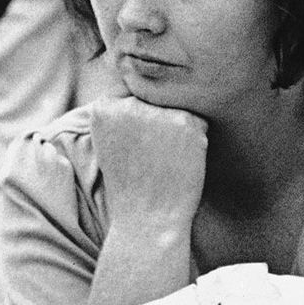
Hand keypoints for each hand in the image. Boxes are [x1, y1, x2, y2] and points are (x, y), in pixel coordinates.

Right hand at [89, 95, 208, 227]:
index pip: (133, 95)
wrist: (149, 219)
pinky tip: (181, 162)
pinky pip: (199, 122)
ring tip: (165, 161)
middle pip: (156, 100)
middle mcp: (129, 104)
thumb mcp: (110, 144)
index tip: (137, 148)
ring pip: (178, 109)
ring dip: (179, 130)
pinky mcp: (186, 122)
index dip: (141, 122)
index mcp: (104, 108)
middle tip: (152, 158)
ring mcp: (158, 112)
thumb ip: (121, 113)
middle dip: (160, 123)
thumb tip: (141, 84)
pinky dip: (196, 141)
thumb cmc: (131, 187)